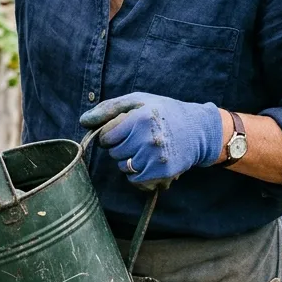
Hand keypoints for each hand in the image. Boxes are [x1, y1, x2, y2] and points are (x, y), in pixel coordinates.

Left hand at [79, 92, 224, 187]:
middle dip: (120, 146)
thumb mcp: (138, 101)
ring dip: (128, 160)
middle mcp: (149, 139)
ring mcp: (157, 158)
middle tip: (137, 138)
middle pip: (114, 153)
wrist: (198, 130)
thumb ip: (108, 108)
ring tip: (144, 148)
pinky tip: (148, 160)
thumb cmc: (163, 112)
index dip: (110, 133)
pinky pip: (135, 180)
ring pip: (123, 167)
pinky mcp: (163, 172)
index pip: (106, 136)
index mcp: (141, 119)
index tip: (122, 129)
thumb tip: (83, 121)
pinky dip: (137, 173)